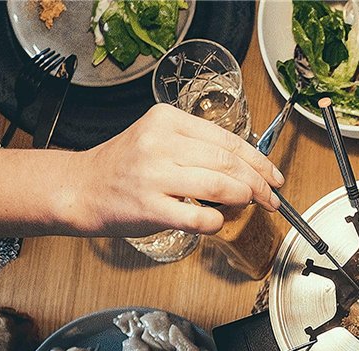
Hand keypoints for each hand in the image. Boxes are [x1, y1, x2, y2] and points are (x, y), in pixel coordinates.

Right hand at [73, 104, 283, 236]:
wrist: (83, 188)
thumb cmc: (127, 168)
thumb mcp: (160, 140)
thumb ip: (198, 147)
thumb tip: (247, 167)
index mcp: (168, 120)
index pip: (229, 140)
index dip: (260, 162)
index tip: (274, 177)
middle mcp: (161, 143)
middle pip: (229, 163)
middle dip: (259, 184)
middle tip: (272, 199)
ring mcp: (155, 175)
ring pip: (220, 186)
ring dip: (244, 199)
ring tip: (249, 206)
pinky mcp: (151, 207)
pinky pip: (200, 217)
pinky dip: (216, 222)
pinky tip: (216, 222)